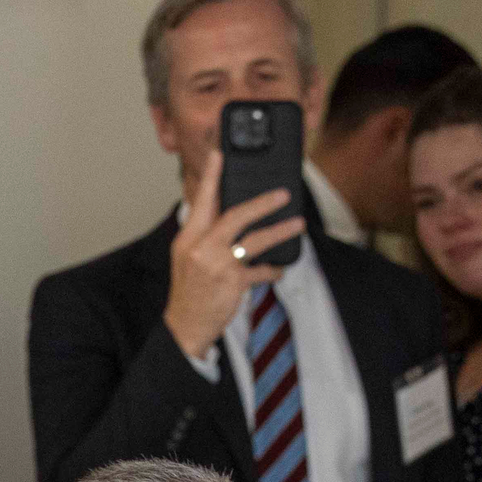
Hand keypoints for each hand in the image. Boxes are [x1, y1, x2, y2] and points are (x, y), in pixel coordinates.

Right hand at [163, 148, 300, 359]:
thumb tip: (228, 214)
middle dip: (261, 203)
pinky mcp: (232, 283)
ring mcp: (217, 265)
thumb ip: (204, 235)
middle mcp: (201, 248)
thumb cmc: (188, 292)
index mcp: (188, 238)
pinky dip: (272, 270)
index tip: (221, 154)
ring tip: (297, 225)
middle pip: (234, 215)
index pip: (201, 201)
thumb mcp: (187, 258)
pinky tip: (278, 269)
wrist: (184, 326)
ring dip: (279, 231)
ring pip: (254, 240)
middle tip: (283, 194)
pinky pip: (261, 270)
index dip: (212, 176)